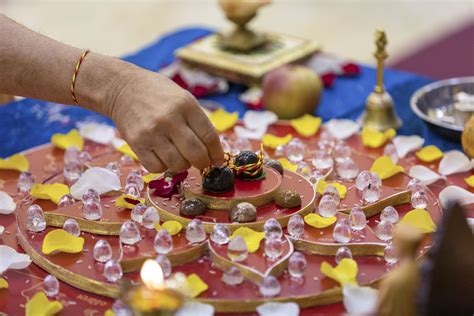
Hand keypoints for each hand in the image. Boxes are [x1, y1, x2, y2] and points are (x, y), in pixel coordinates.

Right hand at [106, 66, 223, 172]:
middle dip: (203, 163)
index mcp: (186, 105)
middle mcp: (169, 119)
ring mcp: (152, 132)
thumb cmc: (158, 94)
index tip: (218, 160)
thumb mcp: (183, 98)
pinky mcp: (136, 143)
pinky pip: (156, 168)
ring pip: (177, 164)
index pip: (209, 136)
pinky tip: (163, 156)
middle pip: (196, 154)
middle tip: (202, 163)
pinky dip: (163, 167)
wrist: (122, 88)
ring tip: (180, 156)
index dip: (217, 153)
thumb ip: (197, 121)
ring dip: (183, 165)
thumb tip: (213, 150)